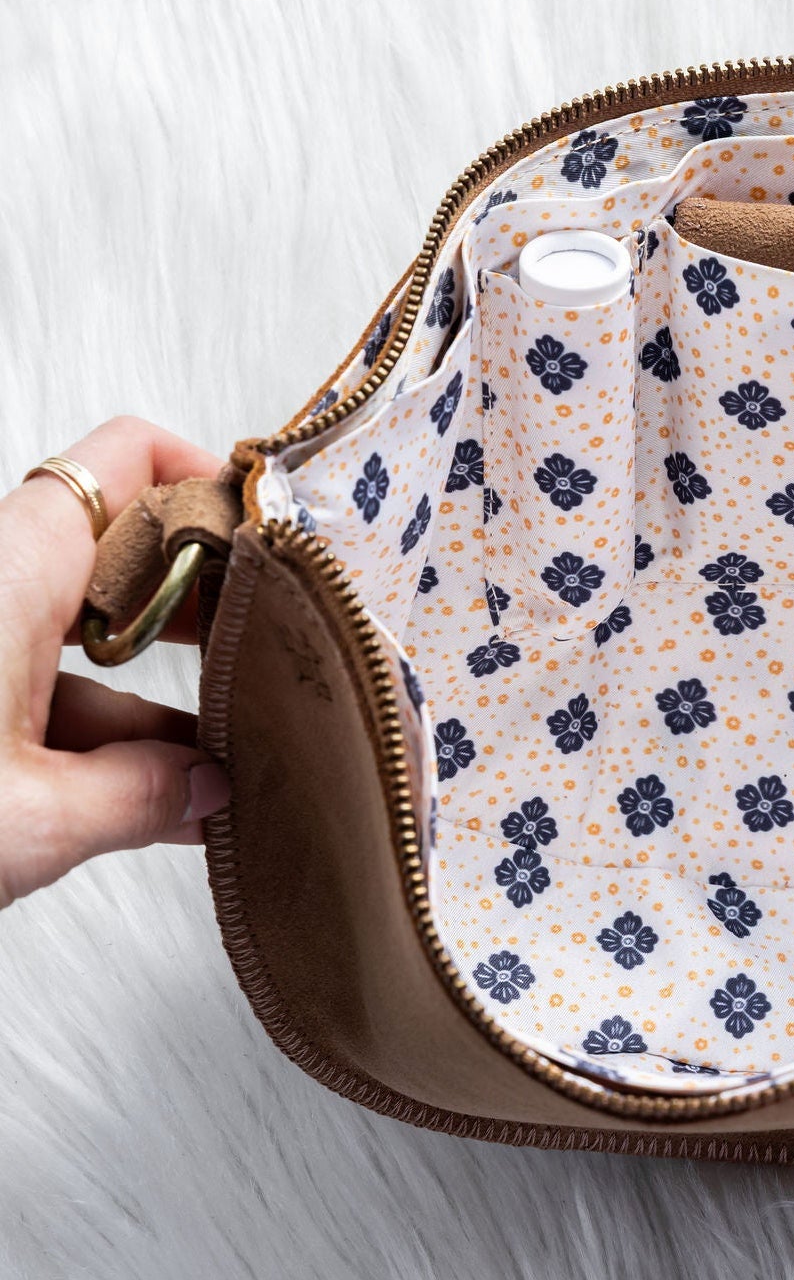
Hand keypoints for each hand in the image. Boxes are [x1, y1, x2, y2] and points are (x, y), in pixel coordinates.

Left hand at [0, 418, 230, 909]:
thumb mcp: (26, 822)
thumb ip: (142, 799)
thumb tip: (211, 791)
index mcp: (8, 570)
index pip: (131, 458)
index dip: (212, 475)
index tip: (281, 528)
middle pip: (125, 546)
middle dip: (209, 599)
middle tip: (276, 643)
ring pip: (88, 634)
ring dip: (162, 693)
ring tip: (233, 757)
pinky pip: (46, 691)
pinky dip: (106, 736)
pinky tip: (160, 798)